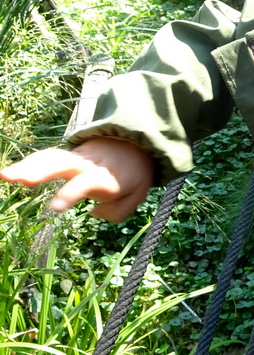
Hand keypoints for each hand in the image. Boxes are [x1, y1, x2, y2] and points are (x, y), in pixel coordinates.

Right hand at [0, 139, 153, 220]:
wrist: (135, 143)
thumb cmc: (134, 174)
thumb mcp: (138, 195)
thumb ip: (117, 212)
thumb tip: (93, 211)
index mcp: (105, 176)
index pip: (85, 184)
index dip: (71, 194)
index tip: (55, 207)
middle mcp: (86, 164)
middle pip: (62, 163)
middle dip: (41, 170)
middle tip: (20, 179)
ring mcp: (74, 157)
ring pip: (50, 158)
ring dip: (26, 165)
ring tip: (5, 176)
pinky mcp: (65, 156)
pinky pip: (45, 158)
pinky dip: (27, 164)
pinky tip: (7, 174)